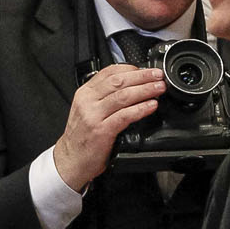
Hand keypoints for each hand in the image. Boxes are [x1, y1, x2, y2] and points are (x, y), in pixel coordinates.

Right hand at [52, 64, 163, 191]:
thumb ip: (103, 97)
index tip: (146, 70)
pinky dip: (141, 108)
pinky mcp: (101, 131)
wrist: (70, 160)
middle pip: (118, 81)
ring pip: (123, 96)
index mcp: (85, 93)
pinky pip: (125, 115)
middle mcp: (87, 102)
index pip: (109, 72)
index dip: (131, 68)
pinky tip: (151, 106)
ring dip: (145, 90)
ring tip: (159, 88)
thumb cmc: (82, 137)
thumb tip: (130, 86)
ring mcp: (93, 116)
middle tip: (158, 76)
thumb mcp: (87, 110)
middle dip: (142, 76)